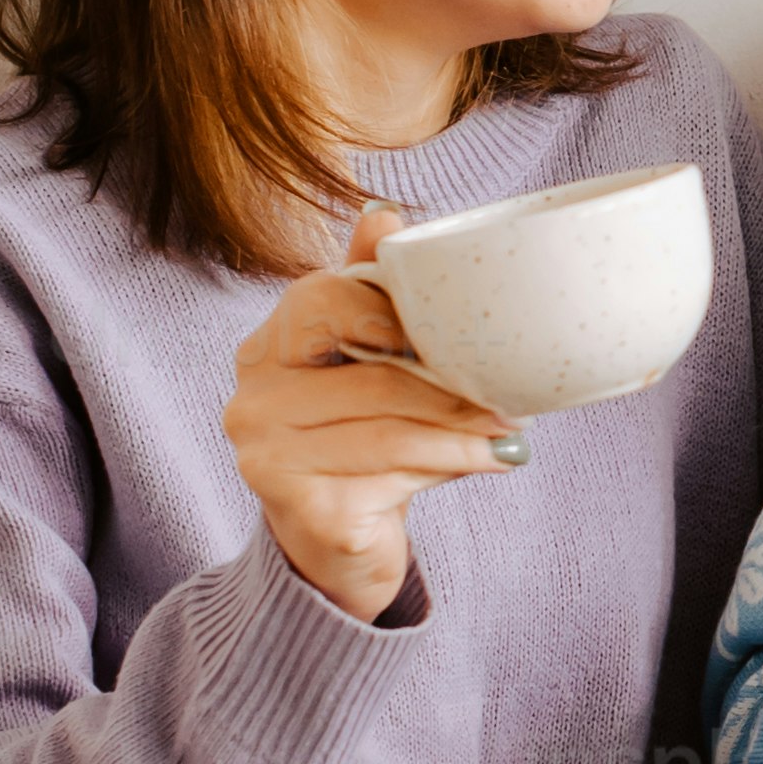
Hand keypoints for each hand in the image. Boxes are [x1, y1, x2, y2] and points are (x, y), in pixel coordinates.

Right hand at [225, 206, 523, 621]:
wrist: (333, 549)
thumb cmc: (356, 445)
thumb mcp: (364, 366)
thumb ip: (367, 293)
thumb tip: (383, 213)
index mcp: (264, 349)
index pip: (324, 297)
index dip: (395, 308)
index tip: (458, 326)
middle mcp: (251, 399)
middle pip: (369, 369)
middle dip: (447, 380)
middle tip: (508, 392)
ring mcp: (266, 455)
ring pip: (390, 424)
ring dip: (465, 427)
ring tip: (512, 429)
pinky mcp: (300, 505)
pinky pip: (395, 471)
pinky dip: (453, 462)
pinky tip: (491, 460)